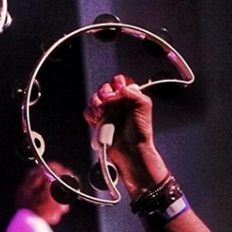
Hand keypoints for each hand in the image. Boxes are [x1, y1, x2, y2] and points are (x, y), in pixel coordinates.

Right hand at [84, 74, 167, 194]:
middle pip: (103, 88)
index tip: (119, 91)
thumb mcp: (143, 105)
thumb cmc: (139, 132)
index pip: (118, 81)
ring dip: (98, 105)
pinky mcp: (96, 120)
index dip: (117, 84)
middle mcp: (116, 102)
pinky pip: (87, 111)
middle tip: (110, 103)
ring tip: (106, 115)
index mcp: (129, 96)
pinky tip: (99, 120)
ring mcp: (105, 111)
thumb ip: (131, 92)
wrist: (129, 150)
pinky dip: (92, 115)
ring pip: (93, 98)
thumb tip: (115, 91)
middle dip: (105, 94)